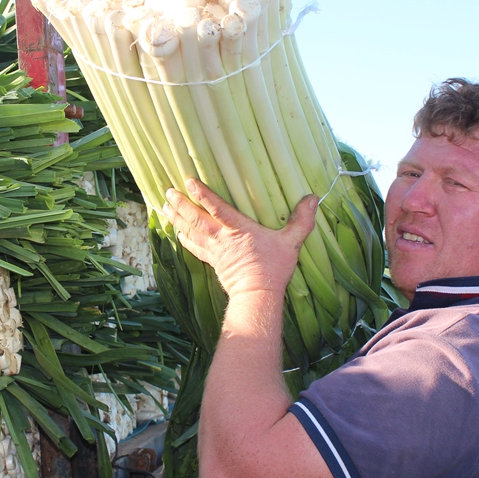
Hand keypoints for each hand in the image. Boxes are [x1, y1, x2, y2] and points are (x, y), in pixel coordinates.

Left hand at [162, 178, 317, 298]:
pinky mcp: (213, 262)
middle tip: (168, 192)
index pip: (216, 207)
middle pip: (196, 218)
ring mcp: (215, 251)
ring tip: (165, 206)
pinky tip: (177, 232)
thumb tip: (313, 198)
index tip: (188, 182)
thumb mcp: (292, 242)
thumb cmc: (274, 268)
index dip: (202, 194)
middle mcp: (222, 238)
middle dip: (181, 204)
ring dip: (177, 218)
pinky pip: (195, 248)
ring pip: (191, 231)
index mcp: (239, 229)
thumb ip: (301, 220)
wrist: (258, 296)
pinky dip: (185, 239)